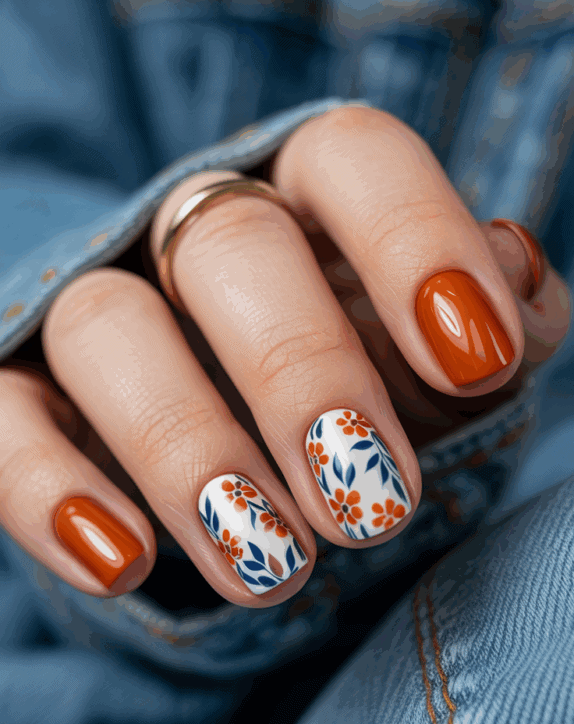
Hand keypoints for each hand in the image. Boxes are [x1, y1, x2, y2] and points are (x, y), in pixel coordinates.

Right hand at [0, 107, 568, 605]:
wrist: (232, 439)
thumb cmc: (356, 385)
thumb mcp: (436, 359)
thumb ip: (487, 319)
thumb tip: (512, 281)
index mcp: (307, 198)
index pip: (353, 158)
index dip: (417, 241)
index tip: (477, 358)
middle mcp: (193, 233)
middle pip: (233, 250)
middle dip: (306, 373)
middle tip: (376, 505)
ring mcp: (97, 306)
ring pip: (108, 331)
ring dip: (188, 449)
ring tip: (273, 565)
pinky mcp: (19, 390)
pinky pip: (4, 419)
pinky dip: (52, 491)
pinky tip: (124, 564)